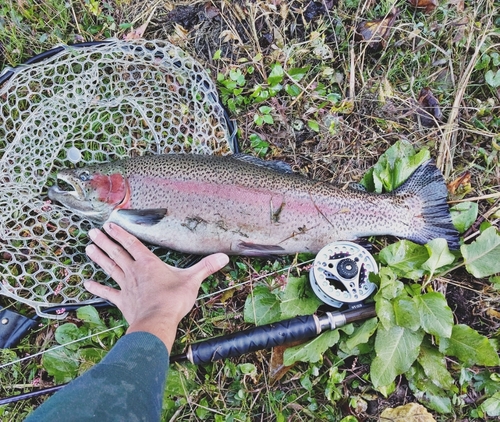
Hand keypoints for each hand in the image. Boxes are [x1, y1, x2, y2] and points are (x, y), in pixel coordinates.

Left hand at [84, 222, 228, 350]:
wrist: (157, 322)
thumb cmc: (173, 300)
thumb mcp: (192, 280)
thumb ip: (206, 267)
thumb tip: (224, 257)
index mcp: (149, 263)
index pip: (133, 244)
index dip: (121, 233)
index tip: (109, 224)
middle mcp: (134, 271)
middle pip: (117, 252)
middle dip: (105, 241)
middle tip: (92, 231)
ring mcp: (126, 286)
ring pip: (110, 268)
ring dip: (99, 257)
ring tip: (88, 247)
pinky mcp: (122, 301)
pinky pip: (107, 293)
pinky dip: (97, 289)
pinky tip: (87, 284)